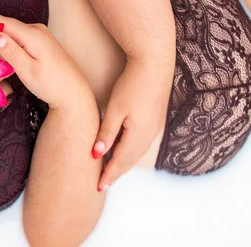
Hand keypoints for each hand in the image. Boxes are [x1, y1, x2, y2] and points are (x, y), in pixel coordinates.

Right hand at [0, 15, 89, 108]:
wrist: (74, 95)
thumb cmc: (52, 85)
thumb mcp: (28, 70)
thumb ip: (11, 51)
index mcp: (33, 34)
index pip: (1, 22)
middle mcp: (37, 30)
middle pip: (4, 24)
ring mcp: (39, 35)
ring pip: (9, 32)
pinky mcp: (40, 43)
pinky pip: (17, 38)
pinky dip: (2, 43)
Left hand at [92, 60, 172, 190]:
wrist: (154, 64)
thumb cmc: (133, 85)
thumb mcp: (115, 109)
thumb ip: (106, 133)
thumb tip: (96, 155)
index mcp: (138, 135)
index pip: (120, 162)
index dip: (109, 175)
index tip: (98, 187)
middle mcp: (149, 135)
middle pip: (129, 160)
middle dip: (116, 173)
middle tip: (103, 184)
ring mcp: (154, 128)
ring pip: (136, 153)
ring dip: (123, 163)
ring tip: (111, 171)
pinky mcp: (154, 119)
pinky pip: (140, 143)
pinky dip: (129, 152)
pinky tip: (123, 150)